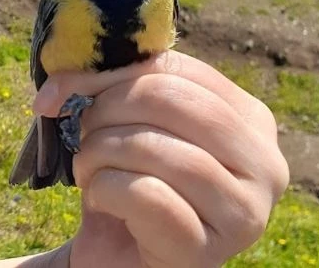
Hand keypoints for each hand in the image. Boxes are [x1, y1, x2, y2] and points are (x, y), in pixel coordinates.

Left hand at [27, 51, 288, 267]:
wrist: (121, 259)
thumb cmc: (126, 184)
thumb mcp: (120, 124)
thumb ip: (102, 89)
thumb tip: (54, 87)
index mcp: (248, 118)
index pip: (174, 68)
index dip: (107, 72)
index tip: (55, 92)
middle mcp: (264, 162)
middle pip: (169, 99)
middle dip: (104, 112)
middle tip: (80, 135)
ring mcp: (244, 210)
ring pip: (155, 147)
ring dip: (99, 154)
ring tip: (89, 172)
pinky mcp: (207, 249)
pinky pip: (144, 194)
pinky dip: (105, 189)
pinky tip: (102, 202)